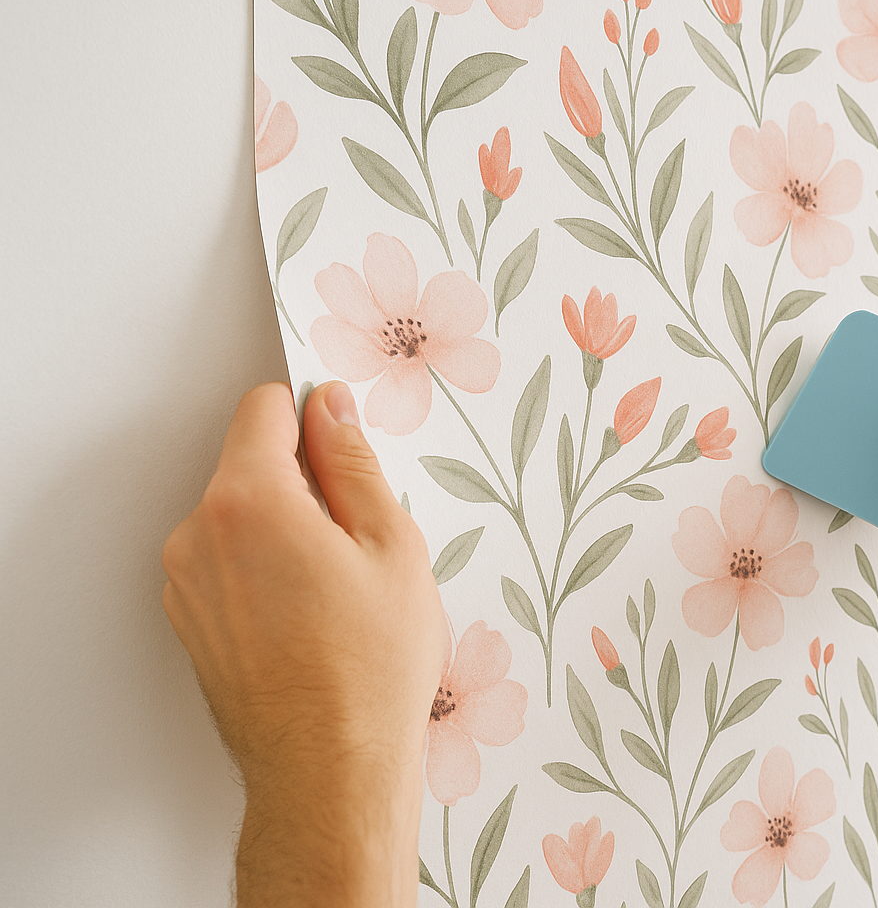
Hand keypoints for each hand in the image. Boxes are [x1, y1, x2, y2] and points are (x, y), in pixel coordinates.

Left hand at [161, 381, 442, 907]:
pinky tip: (313, 614)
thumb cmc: (367, 668)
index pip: (263, 409)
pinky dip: (265, 571)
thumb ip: (353, 465)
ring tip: (340, 586)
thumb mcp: (391, 545)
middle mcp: (199, 535)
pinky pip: (228, 564)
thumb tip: (333, 412)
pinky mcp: (190, 621)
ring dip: (284, 528)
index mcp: (248, 501)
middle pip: (249, 464)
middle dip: (302, 481)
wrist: (328, 768)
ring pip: (239, 516)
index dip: (311, 415)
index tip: (343, 441)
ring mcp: (187, 583)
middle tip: (360, 536)